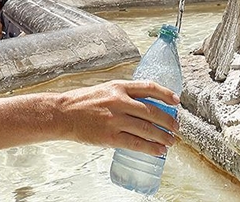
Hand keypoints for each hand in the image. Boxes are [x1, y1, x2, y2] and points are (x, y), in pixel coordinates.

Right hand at [60, 80, 179, 156]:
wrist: (63, 114)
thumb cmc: (81, 102)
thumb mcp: (104, 90)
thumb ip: (122, 95)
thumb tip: (144, 105)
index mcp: (118, 87)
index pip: (149, 87)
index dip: (166, 94)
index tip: (176, 101)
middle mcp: (118, 101)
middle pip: (152, 111)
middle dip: (168, 121)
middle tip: (176, 127)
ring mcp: (115, 119)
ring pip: (147, 129)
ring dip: (163, 137)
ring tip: (170, 141)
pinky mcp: (110, 136)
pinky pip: (136, 143)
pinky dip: (150, 148)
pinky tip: (158, 151)